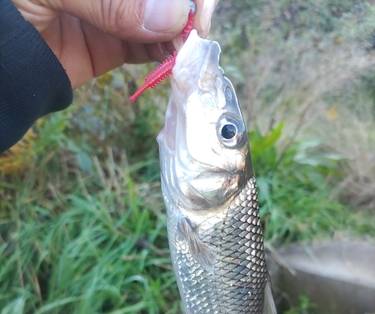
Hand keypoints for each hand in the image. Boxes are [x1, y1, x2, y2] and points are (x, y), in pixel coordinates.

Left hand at [12, 0, 217, 88]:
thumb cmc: (5, 10)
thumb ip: (108, 0)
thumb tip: (172, 15)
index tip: (193, 10)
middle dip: (184, 9)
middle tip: (191, 34)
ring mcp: (112, 11)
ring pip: (162, 19)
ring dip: (179, 35)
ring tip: (184, 53)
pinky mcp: (109, 45)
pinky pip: (147, 48)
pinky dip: (165, 55)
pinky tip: (172, 61)